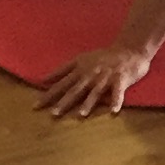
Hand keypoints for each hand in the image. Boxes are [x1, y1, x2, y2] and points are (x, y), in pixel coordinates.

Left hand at [37, 43, 153, 118]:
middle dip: (64, 102)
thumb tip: (42, 79)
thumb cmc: (103, 57)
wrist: (129, 49)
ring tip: (80, 115)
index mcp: (80, 69)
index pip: (61, 84)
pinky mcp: (121, 80)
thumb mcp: (80, 59)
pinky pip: (118, 92)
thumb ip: (62, 70)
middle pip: (75, 90)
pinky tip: (114, 111)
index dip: (48, 94)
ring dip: (88, 103)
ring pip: (95, 92)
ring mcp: (106, 77)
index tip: (35, 106)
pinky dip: (116, 101)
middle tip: (53, 114)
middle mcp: (90, 74)